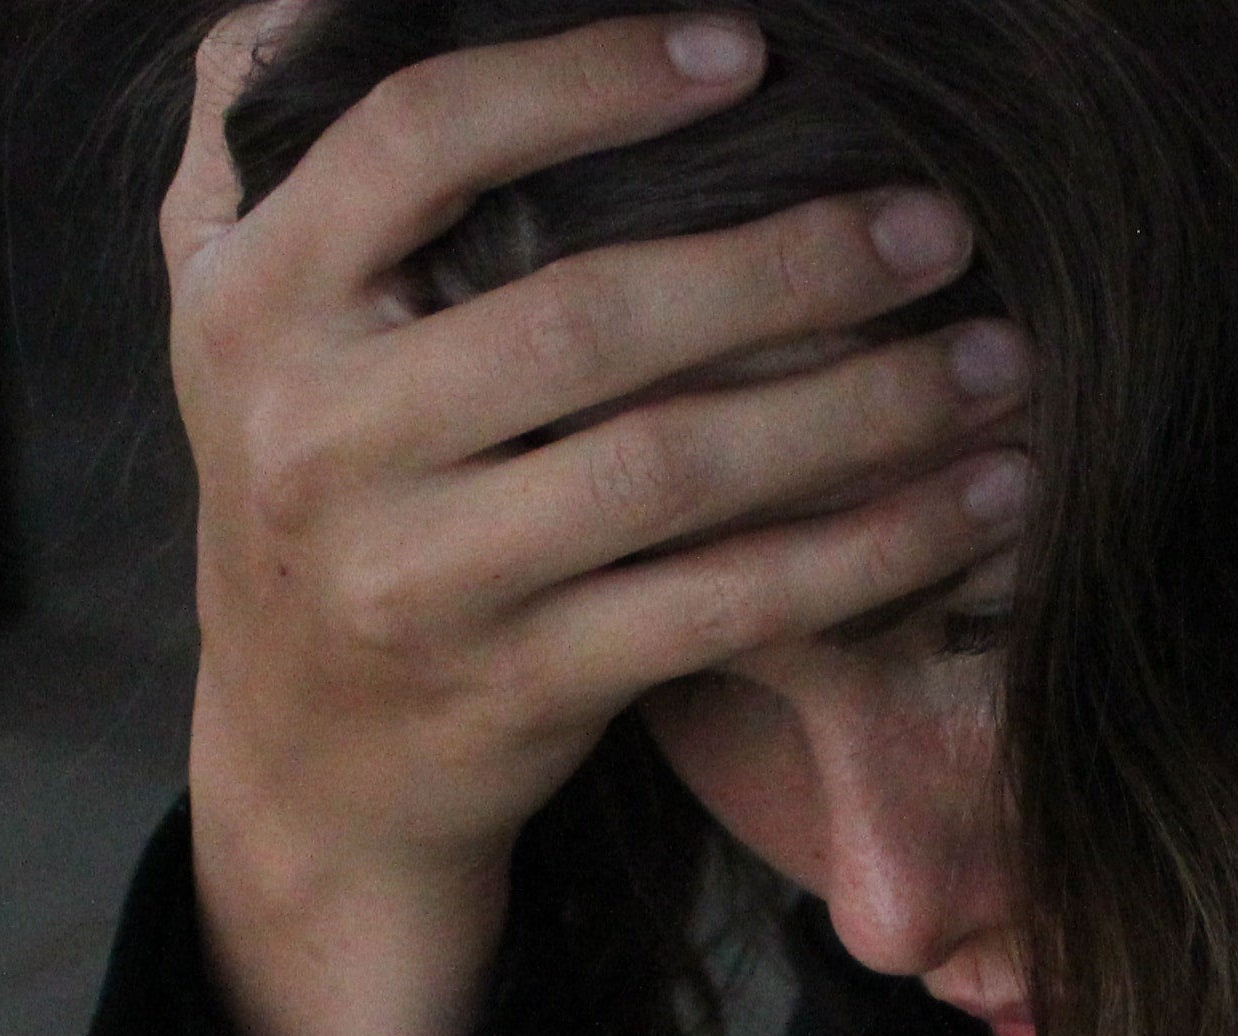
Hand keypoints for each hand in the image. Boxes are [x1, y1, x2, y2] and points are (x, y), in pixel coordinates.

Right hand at [162, 3, 1035, 930]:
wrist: (309, 761)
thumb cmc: (318, 482)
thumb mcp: (241, 317)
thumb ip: (271, 146)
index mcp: (256, 303)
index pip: (419, 141)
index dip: (586, 81)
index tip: (745, 51)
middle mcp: (321, 437)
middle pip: (584, 318)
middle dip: (785, 263)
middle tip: (936, 224)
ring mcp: (421, 577)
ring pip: (673, 470)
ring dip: (861, 410)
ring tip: (996, 359)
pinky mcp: (521, 688)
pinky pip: (724, 606)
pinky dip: (868, 551)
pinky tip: (978, 496)